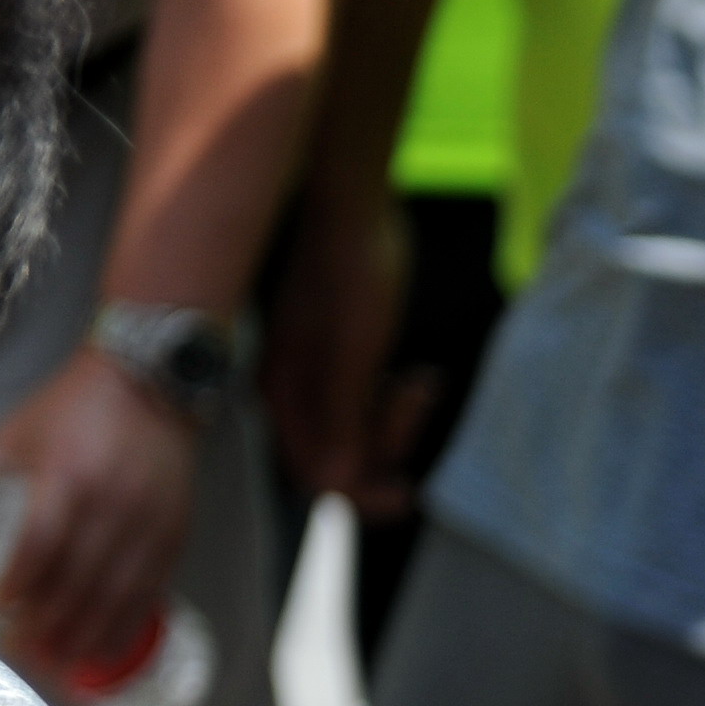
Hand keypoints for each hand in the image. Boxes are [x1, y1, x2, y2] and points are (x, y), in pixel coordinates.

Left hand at [0, 353, 197, 673]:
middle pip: (81, 581)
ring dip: (89, 635)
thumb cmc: (79, 408)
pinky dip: (129, 623)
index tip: (2, 607)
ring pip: (119, 594)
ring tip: (64, 665)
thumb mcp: (20, 432)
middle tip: (28, 653)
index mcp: (70, 479)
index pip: (43, 545)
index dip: (22, 581)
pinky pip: (151, 590)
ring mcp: (150, 525)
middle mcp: (115, 507)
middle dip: (52, 624)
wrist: (150, 386)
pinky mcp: (174, 535)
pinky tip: (109, 646)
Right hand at [263, 192, 417, 505]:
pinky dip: (394, 406)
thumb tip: (335, 484)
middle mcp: (291, 392)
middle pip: (339, 462)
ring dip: (394, 426)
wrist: (350, 210)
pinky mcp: (333, 360)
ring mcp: (310, 376)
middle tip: (415, 407)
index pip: (319, 479)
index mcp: (285, 395)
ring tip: (419, 385)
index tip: (407, 492)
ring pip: (356, 436)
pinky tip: (416, 378)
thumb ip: (343, 418)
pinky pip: (363, 408)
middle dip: (385, 451)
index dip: (365, 495)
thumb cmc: (352, 271)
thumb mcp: (355, 351)